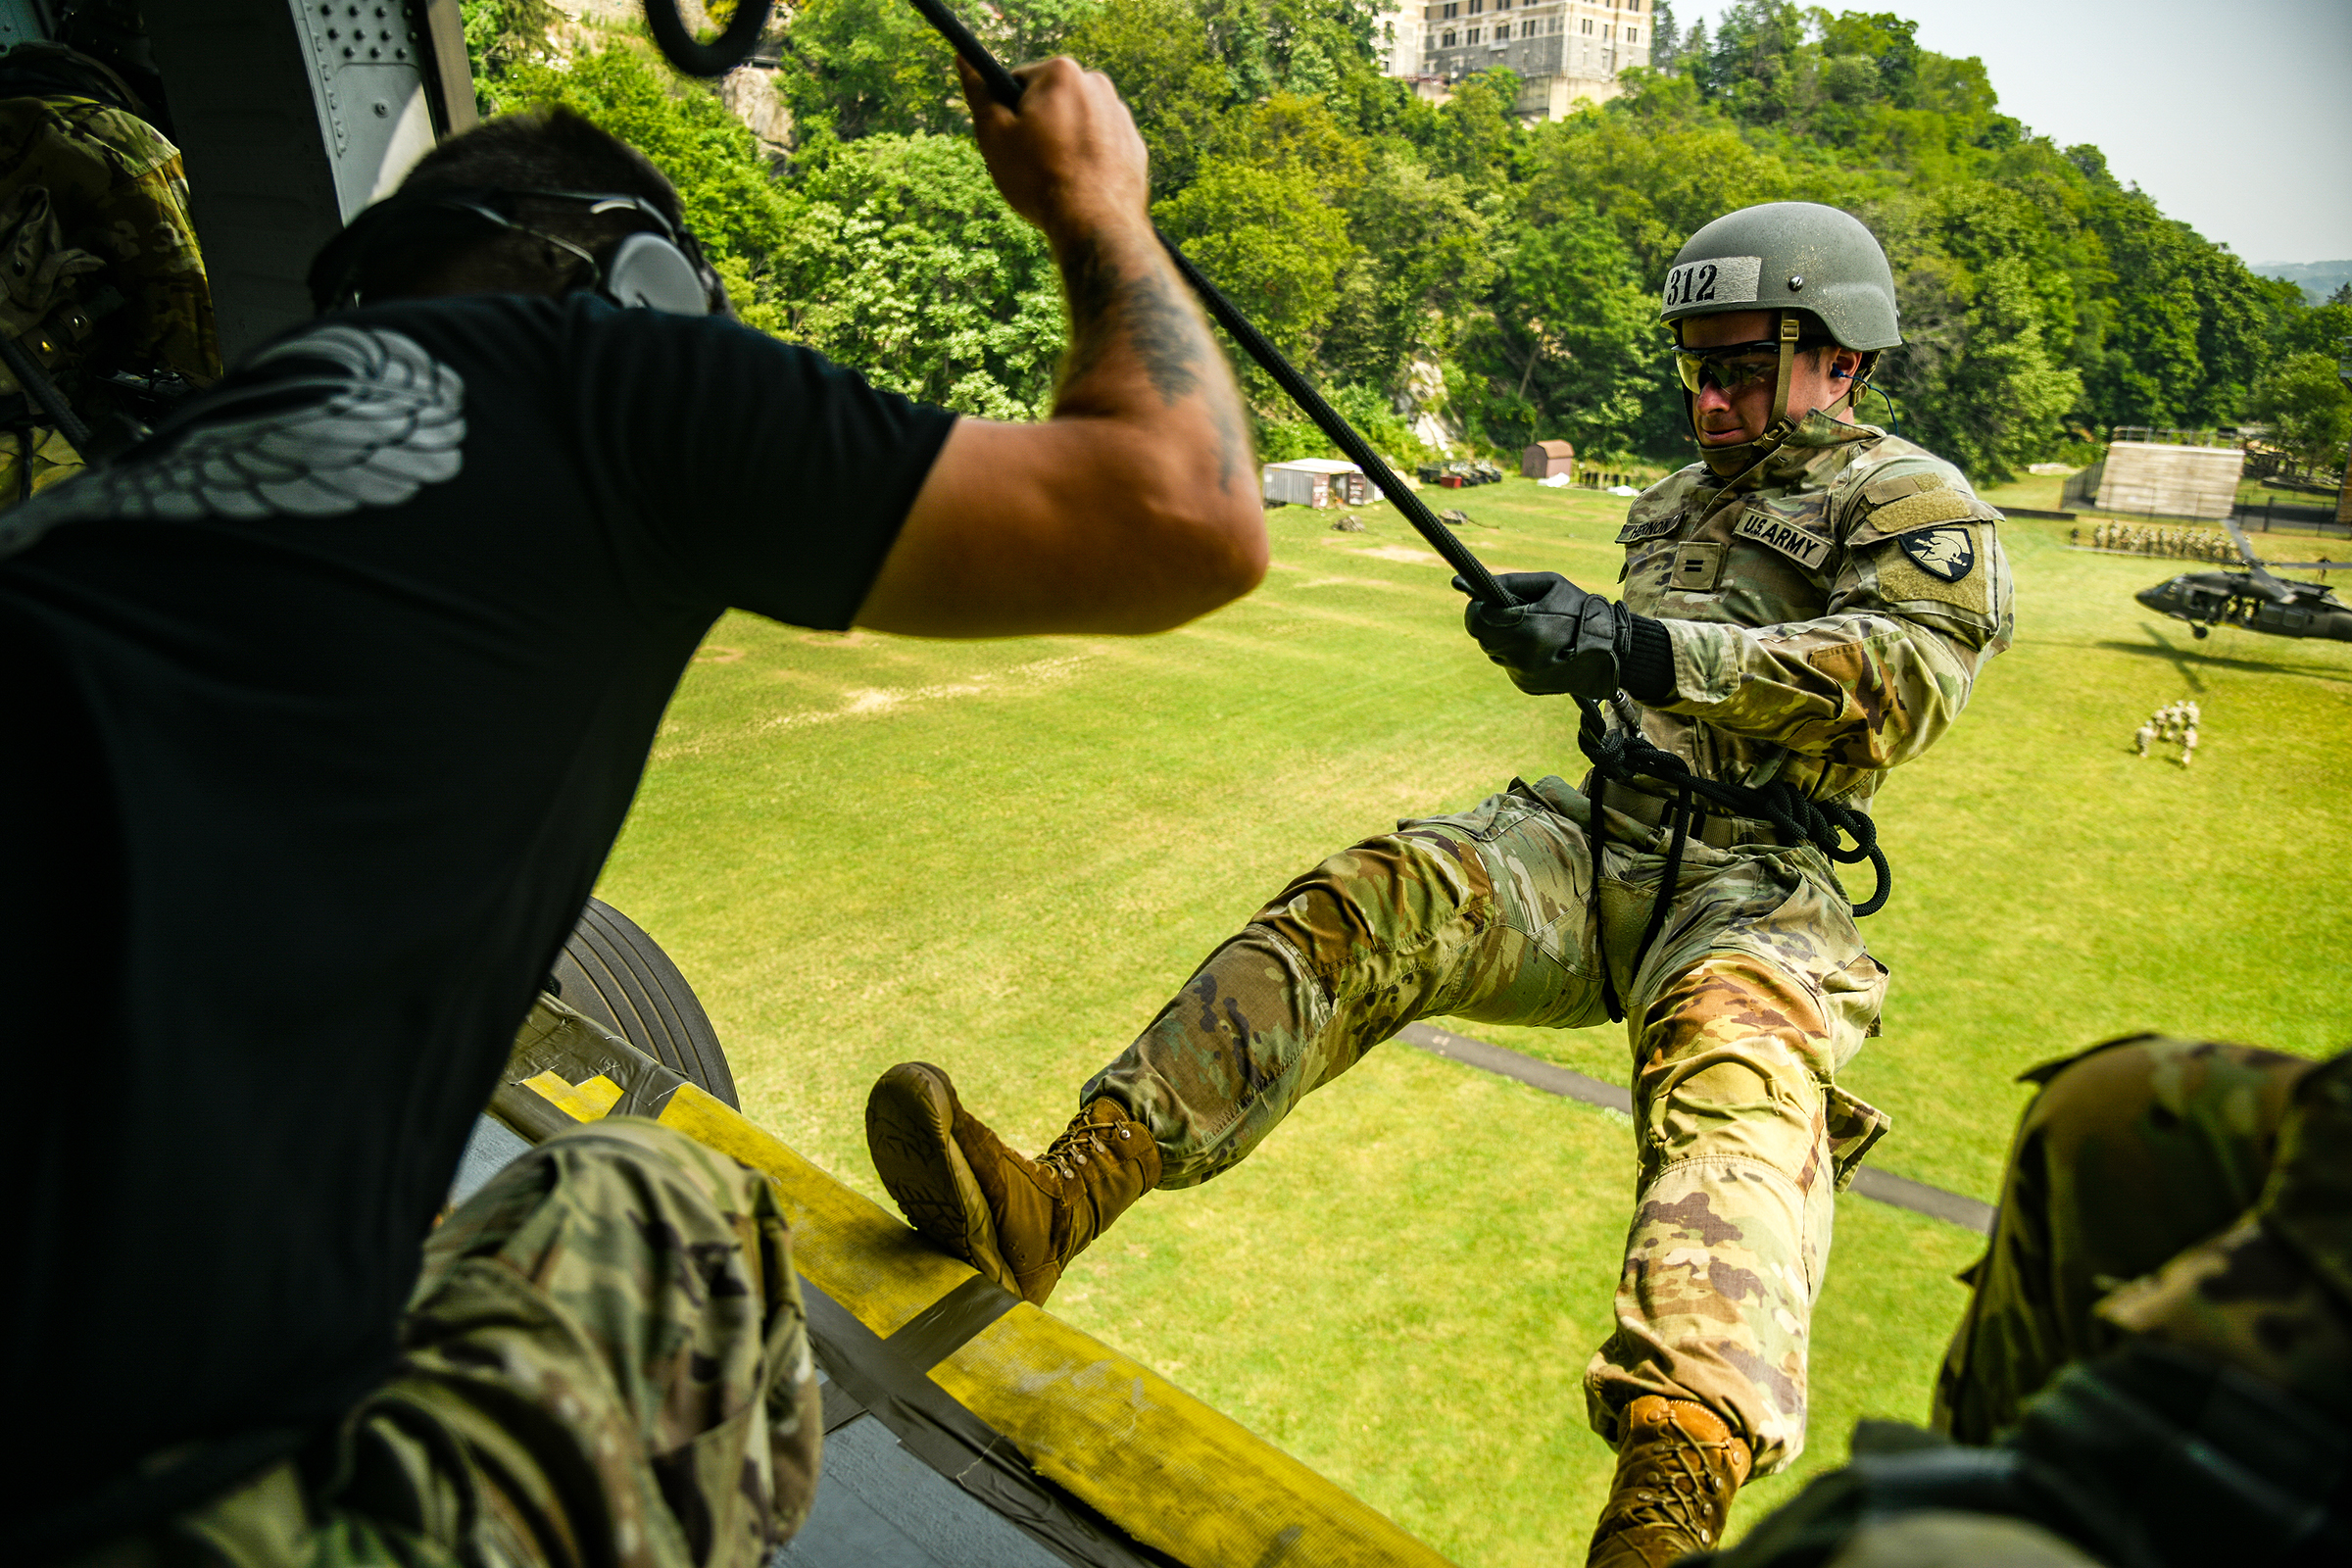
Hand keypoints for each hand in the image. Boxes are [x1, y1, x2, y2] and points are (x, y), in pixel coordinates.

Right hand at [959, 56, 1150, 246]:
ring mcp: (1121, 116)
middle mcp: (1098, 85)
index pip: (1018, 82)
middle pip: (1051, 103)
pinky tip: (1079, 186)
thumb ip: (979, 94)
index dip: (1008, 114)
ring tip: (1057, 178)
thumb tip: (965, 62)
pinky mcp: (1134, 147)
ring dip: (1064, 145)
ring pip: (1076, 126)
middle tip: (1032, 163)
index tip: (1010, 141)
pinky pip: (1100, 148)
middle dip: (1038, 128)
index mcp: (1061, 72)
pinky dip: (1088, 162)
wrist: (1095, 225)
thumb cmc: (1039, 178)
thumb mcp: (994, 135)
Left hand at [1456, 570, 1629, 697]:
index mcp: (1527, 629)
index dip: (1477, 608)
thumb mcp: (1549, 584)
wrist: (1612, 651)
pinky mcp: (1526, 685)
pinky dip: (1517, 654)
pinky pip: (1509, 664)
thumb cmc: (1580, 609)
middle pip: (1482, 636)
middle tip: (1514, 613)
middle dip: (1491, 622)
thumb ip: (1509, 582)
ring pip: (1494, 651)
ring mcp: (1522, 674)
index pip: (1476, 619)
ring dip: (1504, 638)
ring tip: (1532, 629)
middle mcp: (1521, 657)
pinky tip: (1539, 647)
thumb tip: (1463, 583)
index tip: (1486, 600)